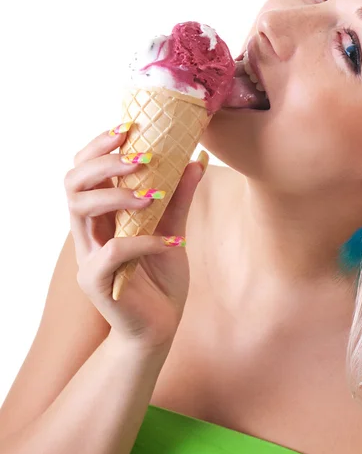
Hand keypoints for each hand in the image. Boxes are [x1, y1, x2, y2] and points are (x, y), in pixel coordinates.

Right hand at [64, 123, 206, 349]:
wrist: (161, 326)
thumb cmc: (161, 278)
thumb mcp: (173, 229)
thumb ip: (179, 198)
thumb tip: (195, 160)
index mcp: (102, 215)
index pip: (85, 170)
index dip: (99, 145)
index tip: (128, 127)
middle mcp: (88, 231)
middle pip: (73, 183)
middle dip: (103, 161)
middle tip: (140, 155)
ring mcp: (88, 256)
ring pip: (80, 210)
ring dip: (117, 195)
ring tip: (154, 194)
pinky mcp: (97, 282)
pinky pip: (112, 252)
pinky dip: (144, 240)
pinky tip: (172, 241)